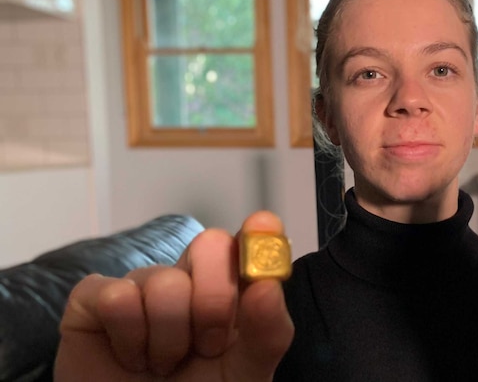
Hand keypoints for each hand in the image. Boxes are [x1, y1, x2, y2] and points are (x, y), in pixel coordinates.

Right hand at [55, 212, 293, 380]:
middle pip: (210, 245)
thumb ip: (267, 332)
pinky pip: (117, 297)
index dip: (257, 233)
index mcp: (231, 288)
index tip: (263, 227)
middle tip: (208, 347)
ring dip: (169, 339)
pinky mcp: (94, 298)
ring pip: (164, 282)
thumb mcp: (245, 372)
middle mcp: (188, 277)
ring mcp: (141, 284)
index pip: (249, 243)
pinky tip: (131, 357)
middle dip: (214, 301)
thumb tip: (268, 286)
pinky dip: (129, 340)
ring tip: (164, 364)